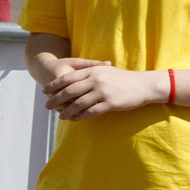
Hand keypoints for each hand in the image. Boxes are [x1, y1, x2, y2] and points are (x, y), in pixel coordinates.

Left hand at [41, 57, 161, 119]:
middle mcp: (95, 80)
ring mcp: (103, 92)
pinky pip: (91, 112)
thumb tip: (70, 78)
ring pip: (78, 104)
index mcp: (92, 71)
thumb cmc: (123, 78)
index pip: (67, 78)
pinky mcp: (110, 103)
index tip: (45, 92)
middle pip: (69, 92)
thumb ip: (88, 73)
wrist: (144, 85)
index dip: (54, 85)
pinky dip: (81, 116)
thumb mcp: (104, 70)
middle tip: (47, 106)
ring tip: (60, 116)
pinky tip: (76, 119)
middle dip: (56, 99)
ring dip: (67, 111)